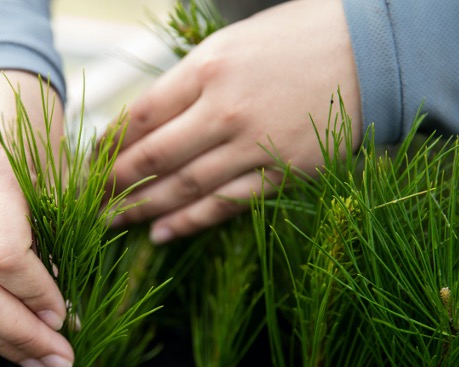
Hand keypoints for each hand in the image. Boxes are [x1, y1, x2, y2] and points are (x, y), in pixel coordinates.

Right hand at [0, 70, 72, 366]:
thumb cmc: (33, 121)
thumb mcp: (56, 168)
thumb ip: (55, 235)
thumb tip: (58, 315)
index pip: (1, 255)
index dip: (35, 297)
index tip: (68, 318)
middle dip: (16, 334)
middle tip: (58, 361)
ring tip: (38, 359)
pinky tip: (10, 331)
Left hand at [112, 0, 361, 242]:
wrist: (371, 52)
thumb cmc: (295, 40)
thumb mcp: (230, 45)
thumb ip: (186, 82)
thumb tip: (144, 121)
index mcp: (206, 70)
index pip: (139, 116)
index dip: (108, 145)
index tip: (88, 162)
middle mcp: (224, 111)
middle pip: (152, 158)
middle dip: (112, 183)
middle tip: (87, 200)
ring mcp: (253, 146)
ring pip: (182, 188)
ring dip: (141, 209)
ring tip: (111, 222)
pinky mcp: (281, 174)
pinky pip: (224, 205)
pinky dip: (188, 223)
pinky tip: (160, 235)